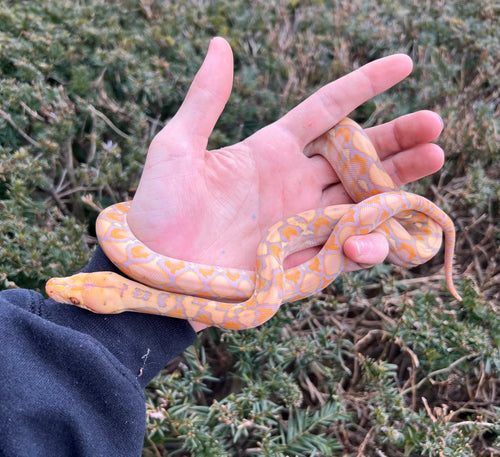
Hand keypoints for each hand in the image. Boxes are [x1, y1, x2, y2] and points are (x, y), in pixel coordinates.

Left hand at [127, 38, 443, 328]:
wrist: (154, 272)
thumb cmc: (157, 209)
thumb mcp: (176, 147)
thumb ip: (205, 100)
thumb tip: (221, 44)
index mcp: (270, 151)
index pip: (327, 111)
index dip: (364, 86)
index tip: (405, 64)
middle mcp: (293, 184)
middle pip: (357, 156)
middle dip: (397, 141)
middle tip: (435, 127)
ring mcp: (301, 223)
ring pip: (362, 200)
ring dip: (399, 184)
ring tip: (433, 162)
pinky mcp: (302, 262)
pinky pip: (346, 249)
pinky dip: (367, 243)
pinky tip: (375, 234)